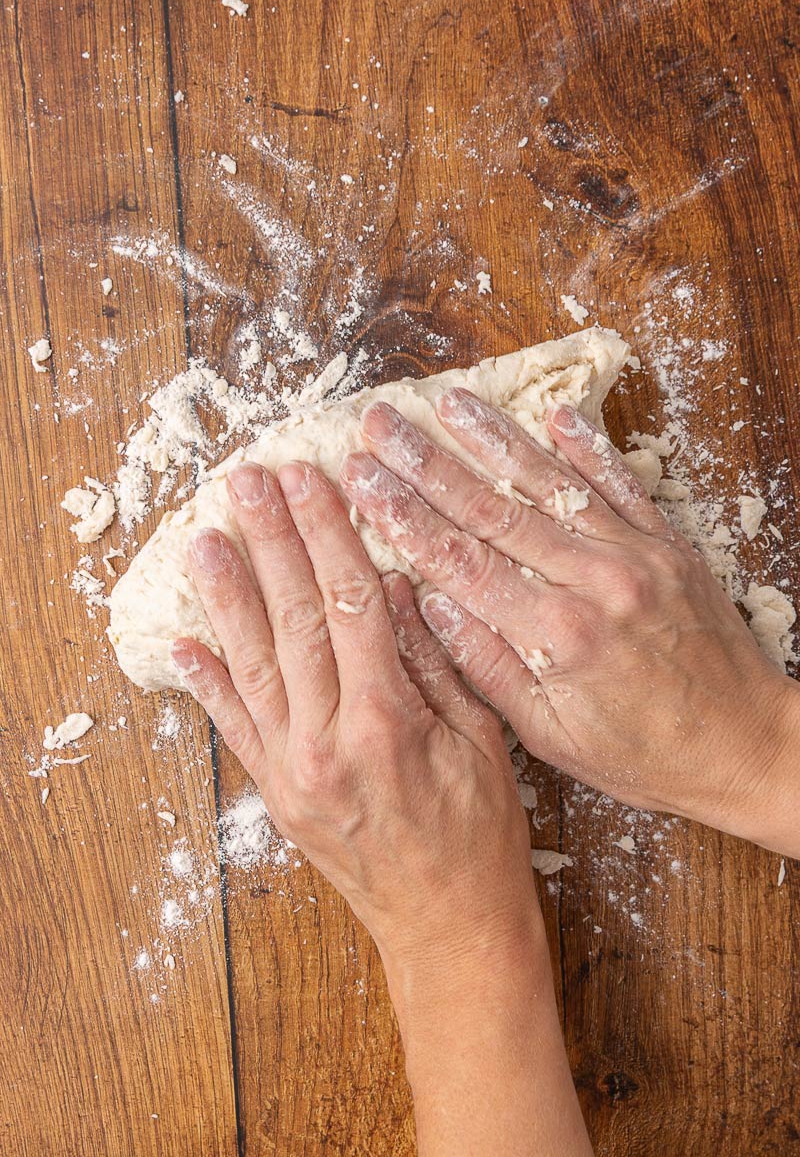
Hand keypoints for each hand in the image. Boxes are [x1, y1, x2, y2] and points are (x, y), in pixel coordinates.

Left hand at [173, 458, 603, 1156]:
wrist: (449, 926)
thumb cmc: (481, 835)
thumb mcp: (481, 740)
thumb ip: (435, 662)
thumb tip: (394, 588)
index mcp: (388, 719)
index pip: (350, 603)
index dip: (327, 535)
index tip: (310, 481)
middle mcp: (328, 740)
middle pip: (294, 620)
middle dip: (271, 542)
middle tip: (248, 482)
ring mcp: (293, 769)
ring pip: (252, 666)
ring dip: (227, 598)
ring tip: (206, 539)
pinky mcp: (277, 794)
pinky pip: (234, 730)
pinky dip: (206, 685)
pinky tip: (183, 644)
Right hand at [340, 392, 799, 853]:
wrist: (747, 744)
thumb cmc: (645, 755)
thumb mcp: (553, 736)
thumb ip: (488, 667)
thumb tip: (427, 603)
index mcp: (556, 636)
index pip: (460, 561)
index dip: (403, 516)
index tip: (362, 479)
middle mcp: (595, 582)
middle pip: (493, 510)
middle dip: (429, 463)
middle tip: (381, 422)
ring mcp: (636, 555)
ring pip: (552, 483)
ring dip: (495, 439)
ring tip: (449, 401)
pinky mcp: (668, 544)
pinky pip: (621, 483)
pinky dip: (587, 447)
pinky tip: (552, 414)